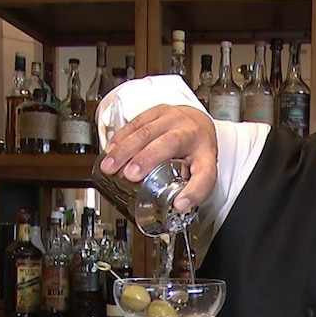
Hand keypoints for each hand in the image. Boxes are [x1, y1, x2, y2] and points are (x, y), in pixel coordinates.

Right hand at [99, 104, 217, 212]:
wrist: (197, 122)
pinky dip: (120, 138)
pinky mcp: (158, 111)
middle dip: (148, 158)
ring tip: (110, 166)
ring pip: (148, 131)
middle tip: (130, 174)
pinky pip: (136, 123)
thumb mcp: (201, 170)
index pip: (205, 173)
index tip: (180, 203)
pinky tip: (110, 149)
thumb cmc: (196, 151)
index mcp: (206, 154)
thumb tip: (177, 205)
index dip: (193, 190)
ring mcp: (174, 119)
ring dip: (125, 149)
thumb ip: (191, 188)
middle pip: (171, 143)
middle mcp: (192, 133)